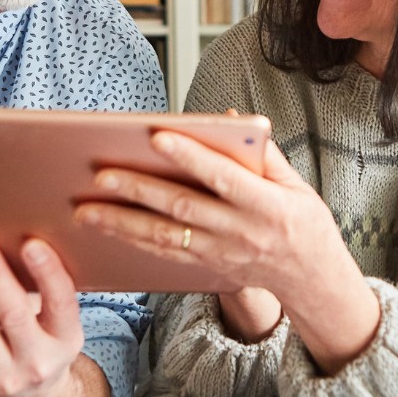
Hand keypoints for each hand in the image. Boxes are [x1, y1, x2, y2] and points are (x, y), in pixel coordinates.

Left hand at [0, 234, 109, 396]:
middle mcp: (37, 361)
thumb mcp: (56, 327)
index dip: (48, 273)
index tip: (31, 243)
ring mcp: (2, 377)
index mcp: (66, 340)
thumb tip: (12, 238)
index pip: (61, 303)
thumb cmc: (40, 345)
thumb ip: (43, 294)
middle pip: (13, 315)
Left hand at [76, 133, 378, 372]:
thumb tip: (228, 118)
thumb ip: (262, 152)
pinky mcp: (207, 268)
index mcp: (266, 204)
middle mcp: (240, 231)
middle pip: (182, 208)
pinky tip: (107, 230)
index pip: (222, 176)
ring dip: (122, 223)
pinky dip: (133, 242)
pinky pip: (165, 254)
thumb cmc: (304, 223)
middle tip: (100, 176)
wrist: (312, 279)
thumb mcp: (295, 185)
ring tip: (85, 210)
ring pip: (164, 237)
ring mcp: (221, 254)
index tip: (157, 136)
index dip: (190, 156)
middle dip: (139, 191)